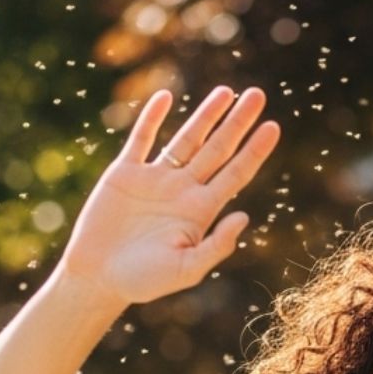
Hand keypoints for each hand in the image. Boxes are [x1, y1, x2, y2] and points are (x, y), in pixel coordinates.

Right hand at [57, 86, 279, 308]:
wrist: (98, 278)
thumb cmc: (143, 281)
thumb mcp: (186, 270)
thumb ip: (216, 246)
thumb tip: (244, 216)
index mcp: (200, 212)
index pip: (235, 175)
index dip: (254, 151)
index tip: (273, 127)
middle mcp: (182, 191)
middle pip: (217, 149)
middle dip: (237, 122)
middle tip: (258, 95)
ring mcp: (155, 179)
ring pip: (187, 139)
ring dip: (206, 115)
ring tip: (226, 91)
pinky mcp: (125, 174)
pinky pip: (141, 139)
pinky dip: (152, 118)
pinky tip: (166, 96)